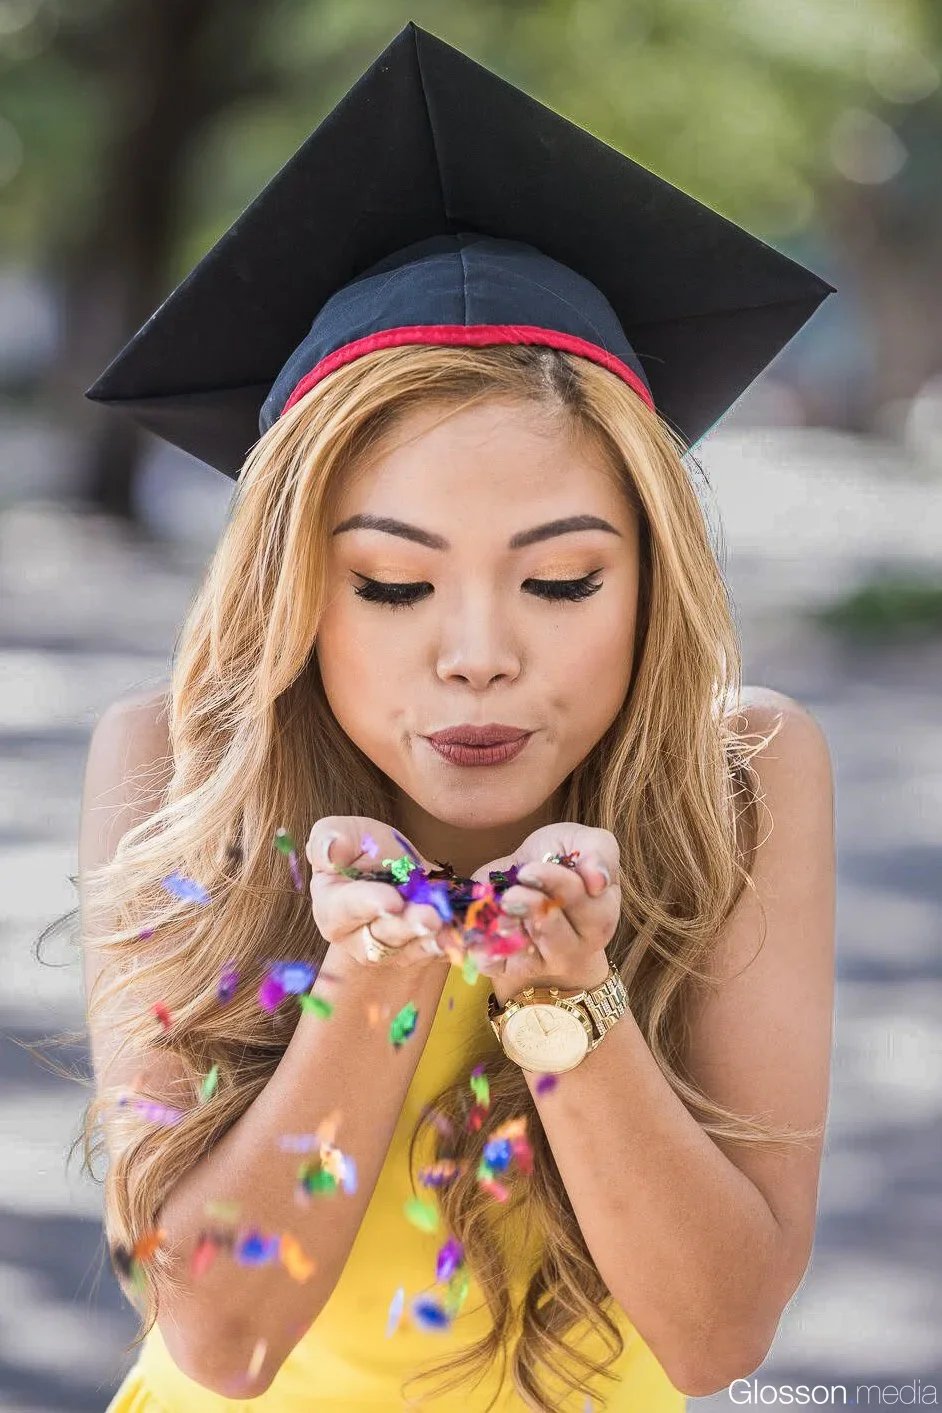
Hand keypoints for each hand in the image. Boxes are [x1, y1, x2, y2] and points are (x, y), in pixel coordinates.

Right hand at [305, 817, 448, 971]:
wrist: (404, 873)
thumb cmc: (369, 852)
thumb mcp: (350, 834)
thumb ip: (331, 837)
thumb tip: (330, 850)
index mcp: (332, 908)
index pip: (345, 911)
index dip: (368, 905)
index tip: (392, 900)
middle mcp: (356, 939)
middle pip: (380, 938)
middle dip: (406, 927)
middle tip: (430, 917)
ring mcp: (389, 953)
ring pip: (407, 952)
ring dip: (429, 940)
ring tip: (446, 924)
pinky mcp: (420, 956)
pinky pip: (436, 956)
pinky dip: (450, 946)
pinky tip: (461, 936)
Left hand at [469, 823, 619, 1004]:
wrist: (526, 873)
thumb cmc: (561, 857)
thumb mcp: (583, 840)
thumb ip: (599, 851)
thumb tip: (597, 878)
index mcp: (601, 913)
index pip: (587, 907)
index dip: (556, 885)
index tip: (530, 869)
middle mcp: (579, 944)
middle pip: (556, 933)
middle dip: (529, 908)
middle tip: (511, 891)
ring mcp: (547, 960)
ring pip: (529, 954)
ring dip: (508, 927)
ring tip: (499, 905)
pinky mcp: (515, 967)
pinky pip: (499, 966)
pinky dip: (484, 950)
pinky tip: (479, 933)